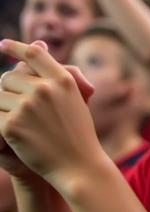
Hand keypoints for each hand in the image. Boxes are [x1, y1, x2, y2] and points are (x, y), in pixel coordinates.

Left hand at [0, 41, 99, 187]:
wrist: (79, 167)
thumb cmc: (77, 135)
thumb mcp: (74, 100)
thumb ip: (54, 74)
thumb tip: (37, 44)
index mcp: (62, 81)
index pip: (35, 54)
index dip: (16, 47)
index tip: (3, 45)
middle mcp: (44, 89)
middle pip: (9, 77)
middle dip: (10, 91)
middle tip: (24, 112)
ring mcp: (27, 106)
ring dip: (4, 109)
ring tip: (24, 127)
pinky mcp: (11, 125)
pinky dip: (1, 126)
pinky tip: (14, 138)